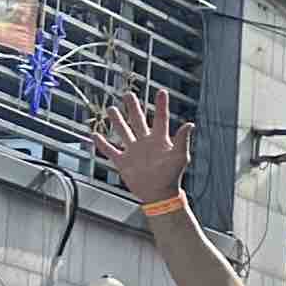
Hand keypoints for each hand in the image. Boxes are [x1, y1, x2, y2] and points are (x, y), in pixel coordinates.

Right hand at [91, 86, 191, 208]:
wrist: (159, 194)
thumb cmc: (172, 176)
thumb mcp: (180, 156)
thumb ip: (183, 140)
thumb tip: (190, 123)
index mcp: (160, 140)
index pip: (161, 118)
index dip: (161, 105)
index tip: (161, 91)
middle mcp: (145, 142)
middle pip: (138, 121)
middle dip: (133, 107)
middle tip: (127, 94)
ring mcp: (133, 151)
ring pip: (123, 131)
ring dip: (117, 121)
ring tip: (111, 109)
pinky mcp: (122, 162)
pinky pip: (110, 150)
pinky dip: (102, 144)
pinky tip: (95, 135)